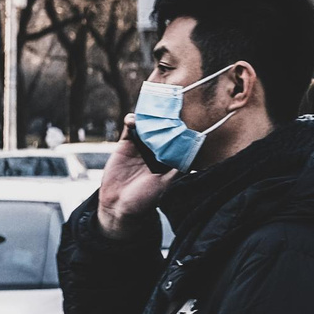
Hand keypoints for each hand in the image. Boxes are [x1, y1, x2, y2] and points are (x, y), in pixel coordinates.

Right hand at [96, 118, 174, 239]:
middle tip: (167, 108)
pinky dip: (131, 121)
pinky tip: (133, 119)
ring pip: (147, 127)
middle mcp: (156, 151)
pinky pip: (129, 129)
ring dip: (148, 118)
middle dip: (165, 120)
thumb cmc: (147, 198)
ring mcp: (141, 147)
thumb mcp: (167, 183)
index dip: (179, 129)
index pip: (177, 140)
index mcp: (170, 159)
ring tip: (150, 113)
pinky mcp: (125, 145)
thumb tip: (194, 152)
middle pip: (162, 130)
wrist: (119, 205)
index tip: (183, 117)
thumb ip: (178, 168)